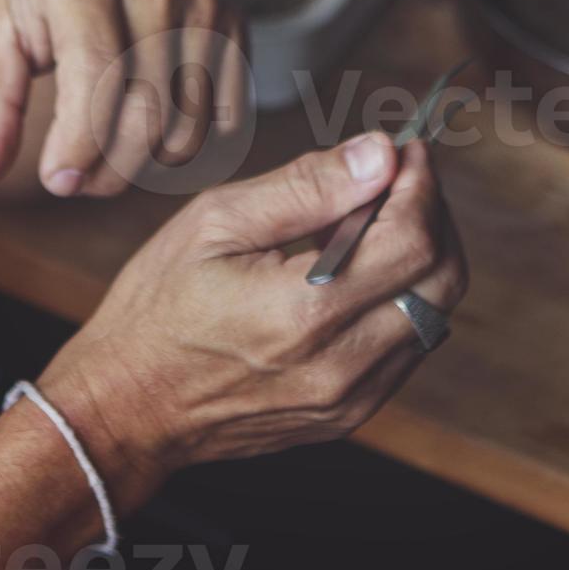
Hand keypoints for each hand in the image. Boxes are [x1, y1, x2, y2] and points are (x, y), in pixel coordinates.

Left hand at [0, 0, 245, 198]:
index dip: (79, 150)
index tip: (55, 178)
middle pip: (149, 115)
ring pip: (190, 124)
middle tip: (75, 178)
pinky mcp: (230, 15)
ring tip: (107, 154)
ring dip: (148, 164)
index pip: (98, 84)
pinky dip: (186, 141)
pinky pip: (224, 112)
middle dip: (108, 170)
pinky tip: (148, 130)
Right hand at [34, 130, 470, 486]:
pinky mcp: (346, 417)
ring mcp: (348, 401)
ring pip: (434, 316)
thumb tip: (381, 154)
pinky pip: (406, 350)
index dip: (420, 184)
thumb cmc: (157, 308)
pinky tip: (356, 275)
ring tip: (371, 224)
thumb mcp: (214, 224)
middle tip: (399, 180)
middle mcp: (339, 365)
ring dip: (421, 259)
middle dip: (434, 216)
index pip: (413, 239)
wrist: (125, 408)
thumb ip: (305, 187)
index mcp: (304, 312)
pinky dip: (400, 301)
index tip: (403, 152)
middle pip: (443, 280)